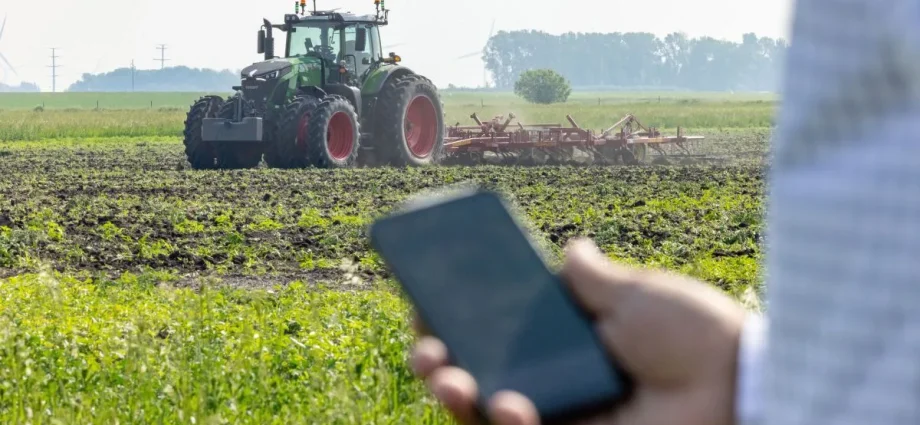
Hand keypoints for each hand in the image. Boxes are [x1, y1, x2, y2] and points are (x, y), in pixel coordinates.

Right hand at [409, 238, 748, 424]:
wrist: (739, 385)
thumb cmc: (693, 334)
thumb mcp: (635, 293)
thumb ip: (594, 278)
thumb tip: (572, 249)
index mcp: (568, 338)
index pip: (498, 329)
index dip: (457, 319)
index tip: (427, 304)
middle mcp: (558, 378)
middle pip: (479, 372)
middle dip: (438, 361)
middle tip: (427, 349)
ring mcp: (564, 415)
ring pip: (484, 412)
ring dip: (454, 392)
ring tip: (447, 376)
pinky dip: (502, 422)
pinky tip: (506, 404)